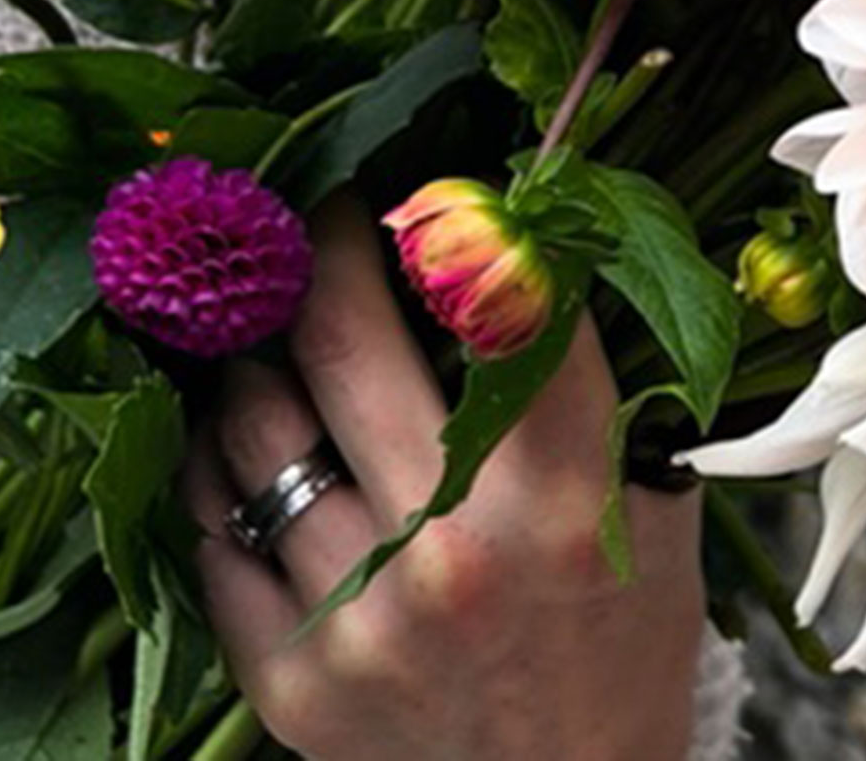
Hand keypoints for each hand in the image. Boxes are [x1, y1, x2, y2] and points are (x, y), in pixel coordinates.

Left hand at [182, 200, 706, 760]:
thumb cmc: (618, 637)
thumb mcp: (653, 507)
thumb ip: (598, 384)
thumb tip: (526, 234)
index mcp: (566, 501)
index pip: (505, 309)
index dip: (455, 221)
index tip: (426, 184)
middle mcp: (456, 554)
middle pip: (341, 338)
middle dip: (320, 248)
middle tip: (322, 219)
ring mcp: (361, 621)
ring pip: (251, 424)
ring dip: (252, 355)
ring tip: (274, 333)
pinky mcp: (289, 681)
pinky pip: (212, 530)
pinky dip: (220, 467)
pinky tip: (248, 440)